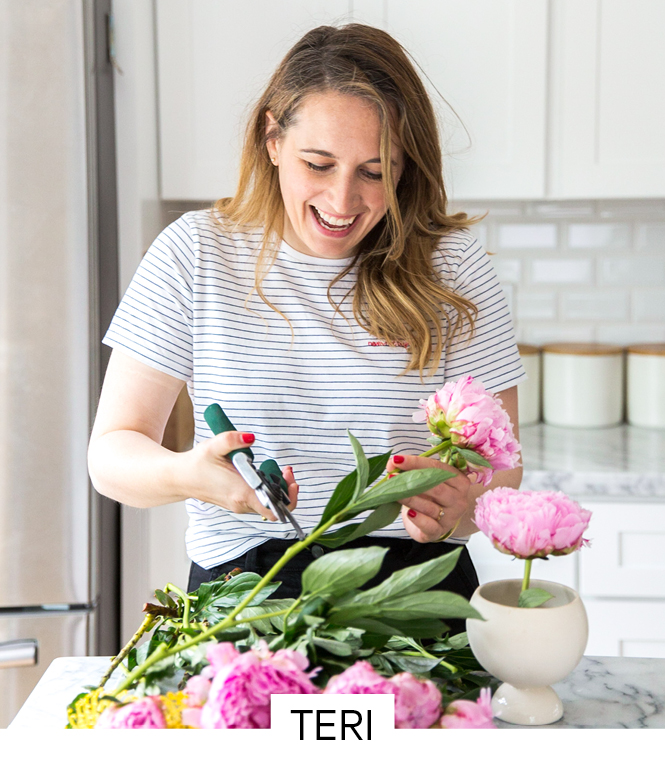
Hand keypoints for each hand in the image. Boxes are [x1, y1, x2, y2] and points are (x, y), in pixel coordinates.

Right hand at [177, 431, 298, 520]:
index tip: (291, 479)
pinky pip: (260, 501)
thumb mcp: (214, 446)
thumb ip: (233, 439)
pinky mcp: (237, 503)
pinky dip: (267, 489)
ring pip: (268, 504)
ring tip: (278, 469)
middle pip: (276, 506)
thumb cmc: (197, 464)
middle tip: (286, 469)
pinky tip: (264, 474)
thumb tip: (250, 437)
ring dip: (277, 488)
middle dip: (286, 488)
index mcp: (240, 493)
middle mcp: (241, 504)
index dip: (288, 498)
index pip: (274, 510)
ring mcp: (239, 505)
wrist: (180, 478)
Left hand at [387, 454, 470, 542]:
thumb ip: (412, 470)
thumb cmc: (430, 496)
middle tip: (392, 477)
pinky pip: (430, 526)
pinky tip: (409, 513)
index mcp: (459, 481)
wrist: (433, 523)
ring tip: (394, 493)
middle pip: (436, 487)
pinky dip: (419, 520)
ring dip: (410, 498)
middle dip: (412, 480)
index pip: (437, 468)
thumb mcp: (425, 481)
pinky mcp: (440, 531)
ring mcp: (451, 517)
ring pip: (430, 506)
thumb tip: (392, 464)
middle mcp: (459, 499)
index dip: (416, 463)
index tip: (396, 460)